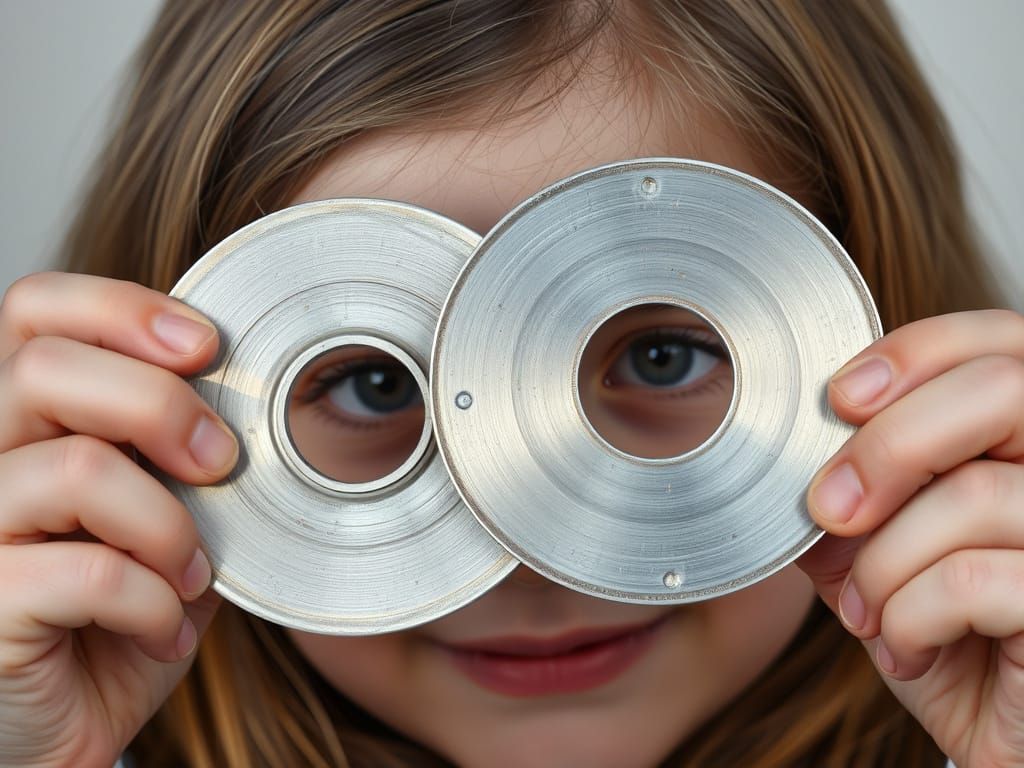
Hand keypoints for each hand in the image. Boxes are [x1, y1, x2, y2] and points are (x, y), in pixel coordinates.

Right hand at [0, 273, 237, 767]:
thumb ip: (175, 453)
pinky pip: (89, 574)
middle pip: (48, 366)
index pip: (34, 308)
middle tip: (220, 464)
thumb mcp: (156, 514)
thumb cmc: (114, 613)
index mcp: (16, 419)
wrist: (66, 724)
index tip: (207, 347)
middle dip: (162, 406)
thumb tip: (240, 400)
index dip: (123, 308)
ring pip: (79, 468)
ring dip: (170, 525)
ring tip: (193, 571)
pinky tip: (163, 628)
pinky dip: (154, 603)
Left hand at [797, 309, 1023, 766]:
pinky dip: (911, 616)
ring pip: (975, 495)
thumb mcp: (884, 548)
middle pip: (1001, 389)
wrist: (1000, 734)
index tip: (839, 398)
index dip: (916, 351)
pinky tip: (905, 646)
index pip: (1001, 341)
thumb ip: (850, 491)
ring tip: (868, 610)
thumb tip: (788, 447)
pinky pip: (978, 581)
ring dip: (886, 563)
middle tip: (830, 507)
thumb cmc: (951, 633)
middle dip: (888, 446)